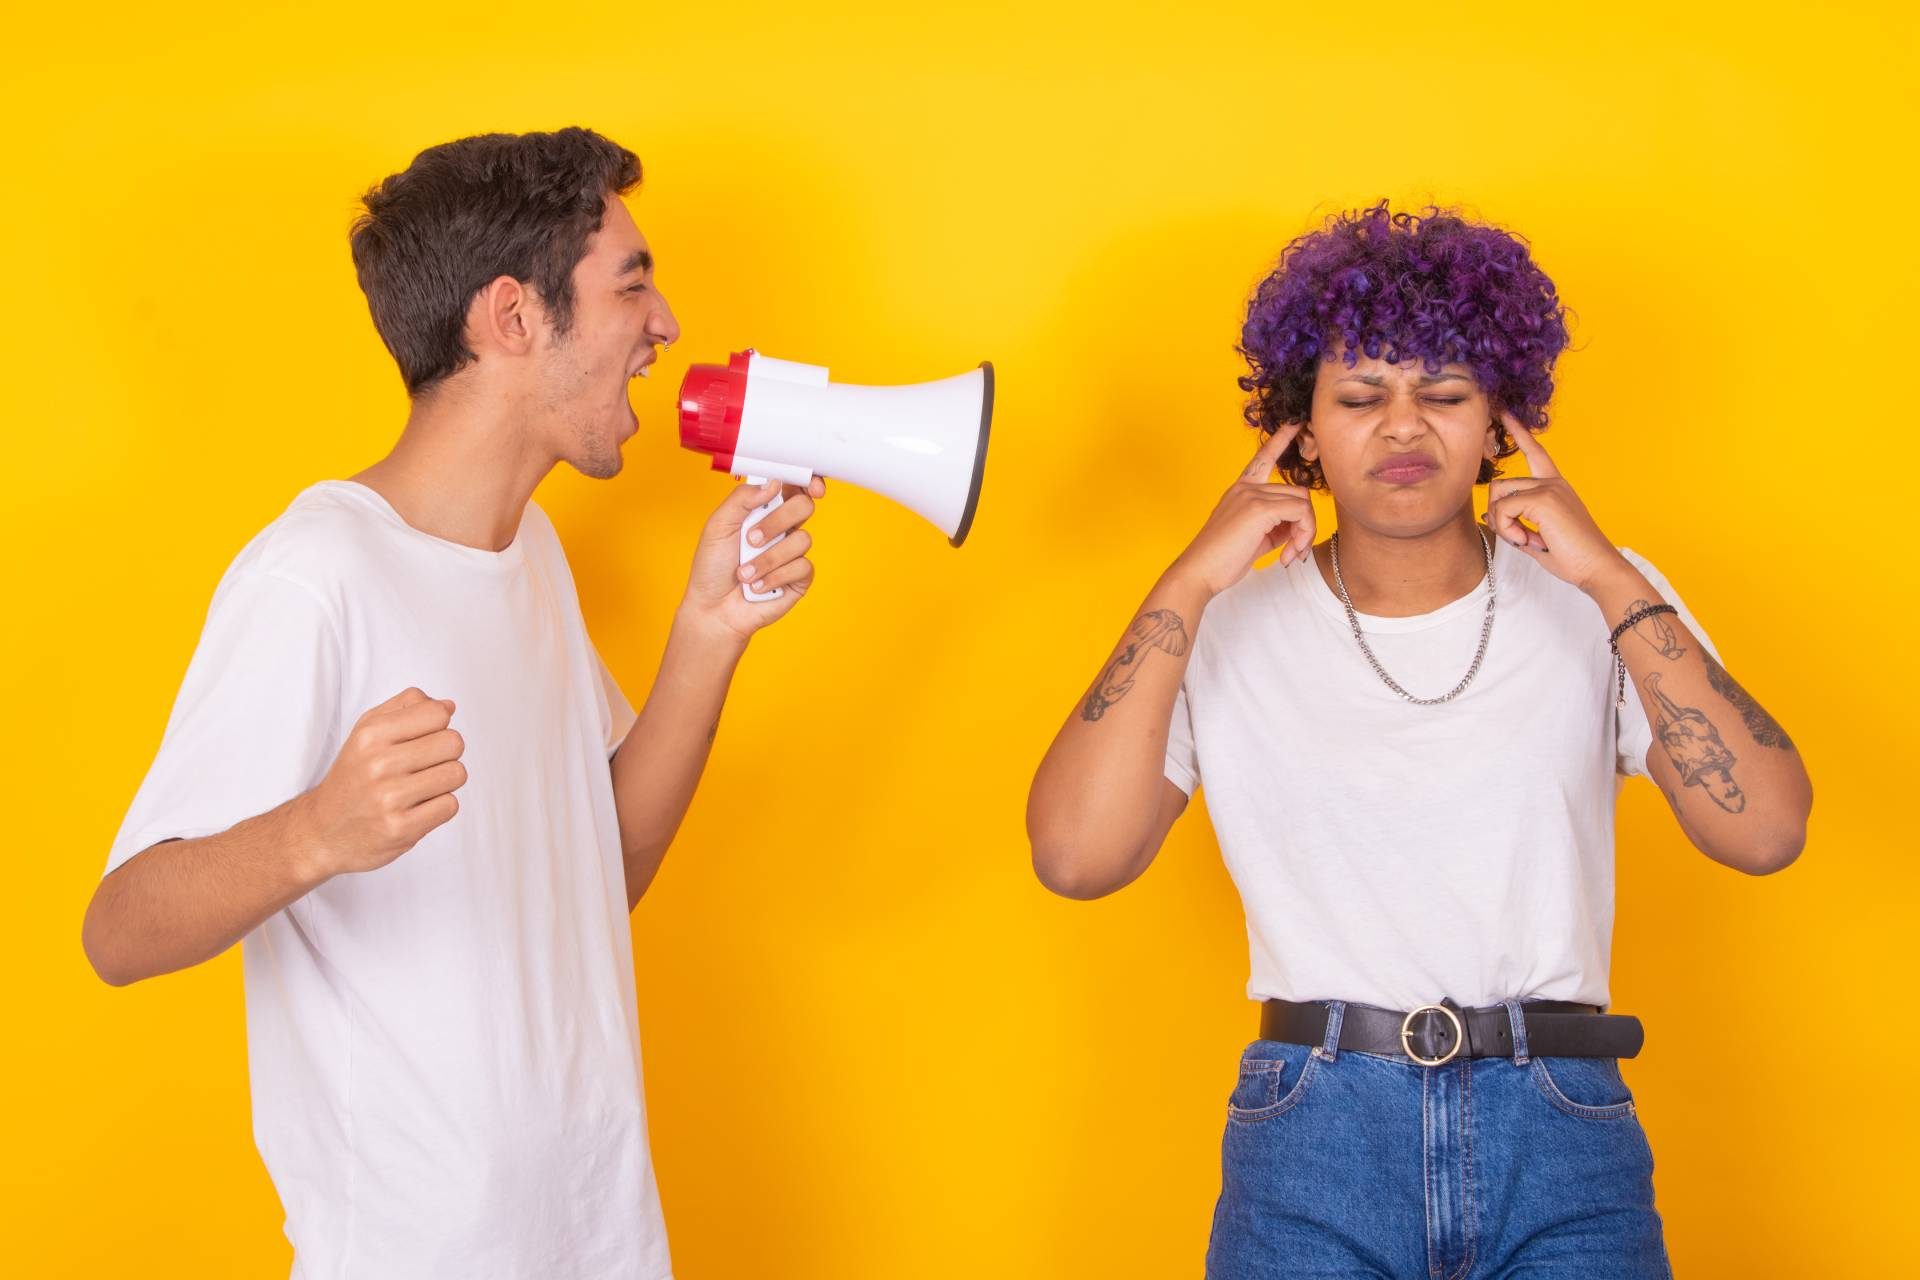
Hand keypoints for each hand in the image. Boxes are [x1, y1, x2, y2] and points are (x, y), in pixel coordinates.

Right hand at [289, 687, 465, 880]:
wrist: (324, 830)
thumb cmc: (354, 776)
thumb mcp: (368, 731)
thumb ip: (407, 707)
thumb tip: (448, 706)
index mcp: (371, 734)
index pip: (438, 714)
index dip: (439, 726)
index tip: (424, 739)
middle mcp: (378, 764)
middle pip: (453, 743)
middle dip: (446, 753)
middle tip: (424, 765)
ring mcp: (389, 798)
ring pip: (457, 773)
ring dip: (446, 781)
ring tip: (421, 786)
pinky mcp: (401, 828)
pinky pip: (451, 805)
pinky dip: (441, 806)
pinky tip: (418, 807)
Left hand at [681, 476, 826, 641]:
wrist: (713, 609)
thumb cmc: (713, 567)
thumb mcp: (718, 526)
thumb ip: (743, 499)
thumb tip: (774, 482)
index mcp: (764, 509)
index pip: (792, 486)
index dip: (808, 480)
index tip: (812, 485)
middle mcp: (782, 528)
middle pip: (803, 506)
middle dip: (778, 521)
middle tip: (752, 538)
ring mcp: (792, 553)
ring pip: (802, 540)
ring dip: (767, 559)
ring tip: (744, 573)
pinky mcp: (799, 578)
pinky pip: (802, 567)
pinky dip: (775, 577)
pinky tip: (757, 586)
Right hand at [1167, 424, 1315, 598]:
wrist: (1199, 572)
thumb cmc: (1221, 560)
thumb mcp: (1252, 537)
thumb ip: (1274, 525)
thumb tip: (1298, 527)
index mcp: (1240, 490)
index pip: (1263, 458)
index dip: (1280, 440)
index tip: (1295, 424)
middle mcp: (1246, 487)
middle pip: (1297, 491)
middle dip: (1305, 523)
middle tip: (1296, 551)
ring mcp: (1252, 495)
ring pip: (1303, 502)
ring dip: (1306, 531)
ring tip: (1291, 554)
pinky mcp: (1260, 508)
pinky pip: (1301, 513)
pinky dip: (1303, 534)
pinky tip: (1288, 554)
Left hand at [1484, 412, 1628, 592]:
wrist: (1598, 568)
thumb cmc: (1573, 557)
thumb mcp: (1537, 537)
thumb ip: (1515, 523)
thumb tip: (1488, 514)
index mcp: (1555, 487)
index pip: (1535, 453)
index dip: (1519, 433)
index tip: (1505, 414)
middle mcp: (1553, 483)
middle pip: (1500, 485)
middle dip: (1497, 515)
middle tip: (1518, 537)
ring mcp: (1549, 488)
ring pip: (1498, 496)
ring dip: (1502, 523)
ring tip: (1526, 540)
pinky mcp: (1544, 499)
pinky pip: (1503, 510)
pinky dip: (1508, 530)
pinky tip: (1528, 541)